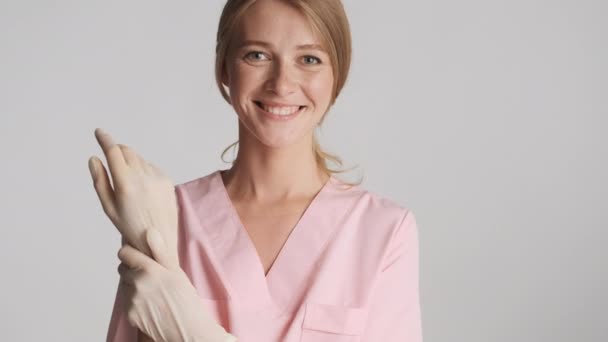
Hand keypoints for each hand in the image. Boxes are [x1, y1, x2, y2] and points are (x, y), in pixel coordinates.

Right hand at [88, 128, 178, 262]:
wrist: (159, 240)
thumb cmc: (129, 227)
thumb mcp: (109, 207)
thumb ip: (100, 180)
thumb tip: (94, 158)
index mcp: (126, 184)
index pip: (114, 152)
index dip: (105, 140)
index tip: (99, 132)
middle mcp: (143, 178)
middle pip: (127, 151)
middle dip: (118, 151)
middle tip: (112, 160)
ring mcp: (158, 178)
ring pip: (140, 159)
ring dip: (131, 162)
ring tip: (129, 185)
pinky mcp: (167, 181)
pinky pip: (152, 168)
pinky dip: (144, 171)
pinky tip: (143, 189)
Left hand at [118, 229, 236, 341]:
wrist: (188, 331)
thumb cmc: (187, 301)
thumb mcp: (177, 272)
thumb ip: (161, 251)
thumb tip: (150, 232)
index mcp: (149, 270)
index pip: (125, 253)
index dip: (131, 253)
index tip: (138, 255)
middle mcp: (136, 284)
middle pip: (123, 268)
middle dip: (133, 269)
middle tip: (151, 275)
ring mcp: (131, 300)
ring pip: (125, 285)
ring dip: (134, 284)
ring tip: (153, 291)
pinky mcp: (129, 314)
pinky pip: (127, 301)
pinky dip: (135, 300)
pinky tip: (151, 303)